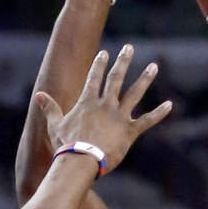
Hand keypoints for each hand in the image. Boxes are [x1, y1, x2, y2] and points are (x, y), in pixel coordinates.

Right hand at [36, 43, 172, 177]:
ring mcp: (119, 116)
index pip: (94, 77)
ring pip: (134, 93)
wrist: (80, 160)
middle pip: (116, 78)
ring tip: (153, 66)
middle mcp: (105, 104)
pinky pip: (147, 121)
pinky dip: (158, 113)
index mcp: (88, 101)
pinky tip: (169, 105)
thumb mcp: (55, 124)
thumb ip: (50, 107)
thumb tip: (38, 95)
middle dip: (123, 61)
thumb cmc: (66, 144)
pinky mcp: (129, 132)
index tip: (105, 53)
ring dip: (145, 79)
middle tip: (130, 48)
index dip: (99, 64)